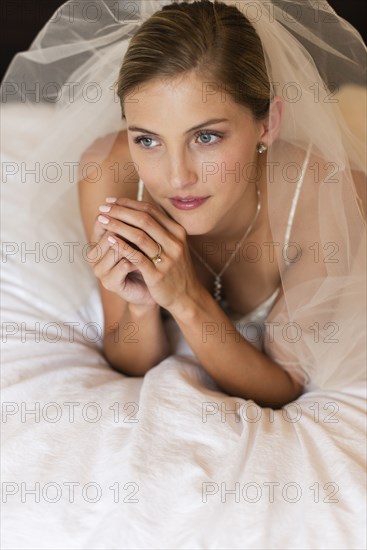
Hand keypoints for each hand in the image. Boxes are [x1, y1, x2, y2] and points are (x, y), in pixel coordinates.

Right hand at [87, 203, 155, 305]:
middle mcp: (94, 256)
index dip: (121, 214)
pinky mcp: (110, 283)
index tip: (141, 210)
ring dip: (134, 244)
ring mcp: (100, 271)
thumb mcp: (138, 241)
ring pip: (115, 248)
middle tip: (149, 224)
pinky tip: (148, 259)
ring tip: (150, 241)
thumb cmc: (144, 261)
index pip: (102, 221)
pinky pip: (123, 265)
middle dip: (129, 228)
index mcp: (97, 243)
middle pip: (109, 233)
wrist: (150, 291)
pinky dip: (137, 259)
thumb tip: (135, 201)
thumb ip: (133, 224)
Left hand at [93, 197, 202, 311]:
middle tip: (102, 208)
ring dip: (117, 226)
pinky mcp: (157, 275)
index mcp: (177, 231)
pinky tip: (109, 240)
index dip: (128, 204)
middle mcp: (174, 242)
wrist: (186, 296)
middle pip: (143, 219)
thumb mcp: (174, 245)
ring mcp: (167, 259)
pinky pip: (136, 256)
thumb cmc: (175, 269)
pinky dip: (121, 246)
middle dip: (120, 211)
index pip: (150, 211)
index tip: (111, 201)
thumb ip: (160, 228)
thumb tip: (137, 209)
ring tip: (102, 220)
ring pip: (139, 235)